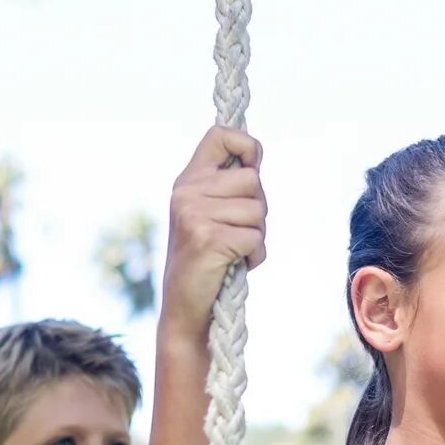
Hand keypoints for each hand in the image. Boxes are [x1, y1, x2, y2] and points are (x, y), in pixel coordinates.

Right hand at [160, 125, 266, 339]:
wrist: (185, 309)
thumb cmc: (207, 261)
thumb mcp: (210, 213)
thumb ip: (227, 186)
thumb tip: (255, 158)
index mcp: (188, 180)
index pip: (221, 135)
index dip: (247, 146)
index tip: (252, 166)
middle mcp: (187, 192)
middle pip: (253, 180)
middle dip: (258, 209)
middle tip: (237, 232)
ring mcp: (195, 214)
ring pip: (258, 210)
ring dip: (257, 236)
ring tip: (234, 251)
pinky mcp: (208, 239)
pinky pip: (255, 237)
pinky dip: (255, 255)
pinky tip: (235, 265)